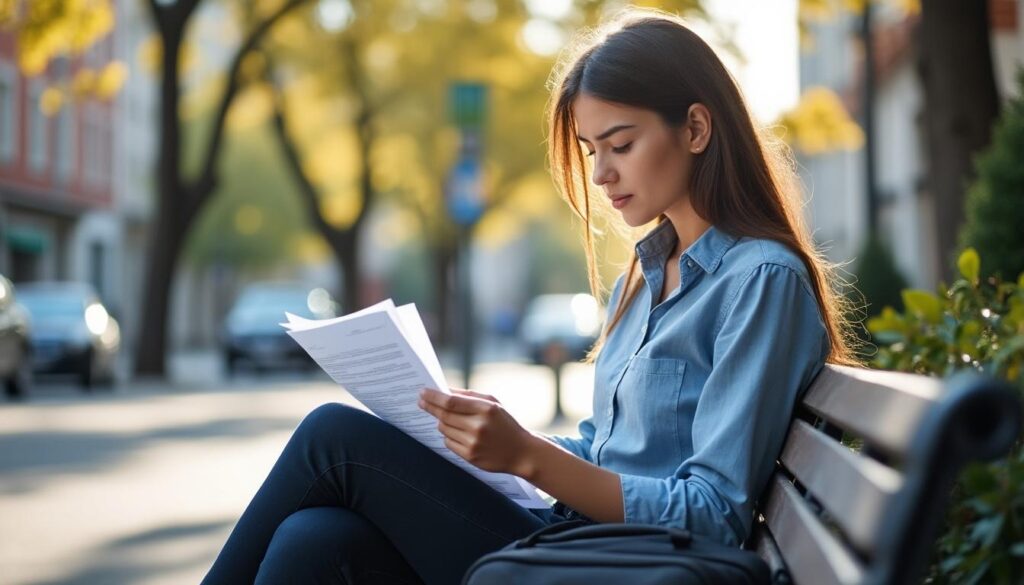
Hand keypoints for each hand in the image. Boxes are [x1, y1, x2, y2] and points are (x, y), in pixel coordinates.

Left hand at [418, 388, 534, 476]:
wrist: (521, 452)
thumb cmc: (505, 424)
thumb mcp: (493, 404)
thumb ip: (469, 395)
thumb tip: (444, 390)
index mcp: (485, 409)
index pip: (451, 402)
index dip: (434, 396)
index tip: (423, 392)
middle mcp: (478, 426)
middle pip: (444, 415)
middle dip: (430, 407)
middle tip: (421, 401)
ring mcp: (473, 442)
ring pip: (444, 428)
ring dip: (441, 422)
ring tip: (448, 419)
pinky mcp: (470, 456)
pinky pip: (448, 442)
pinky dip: (448, 435)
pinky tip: (458, 433)